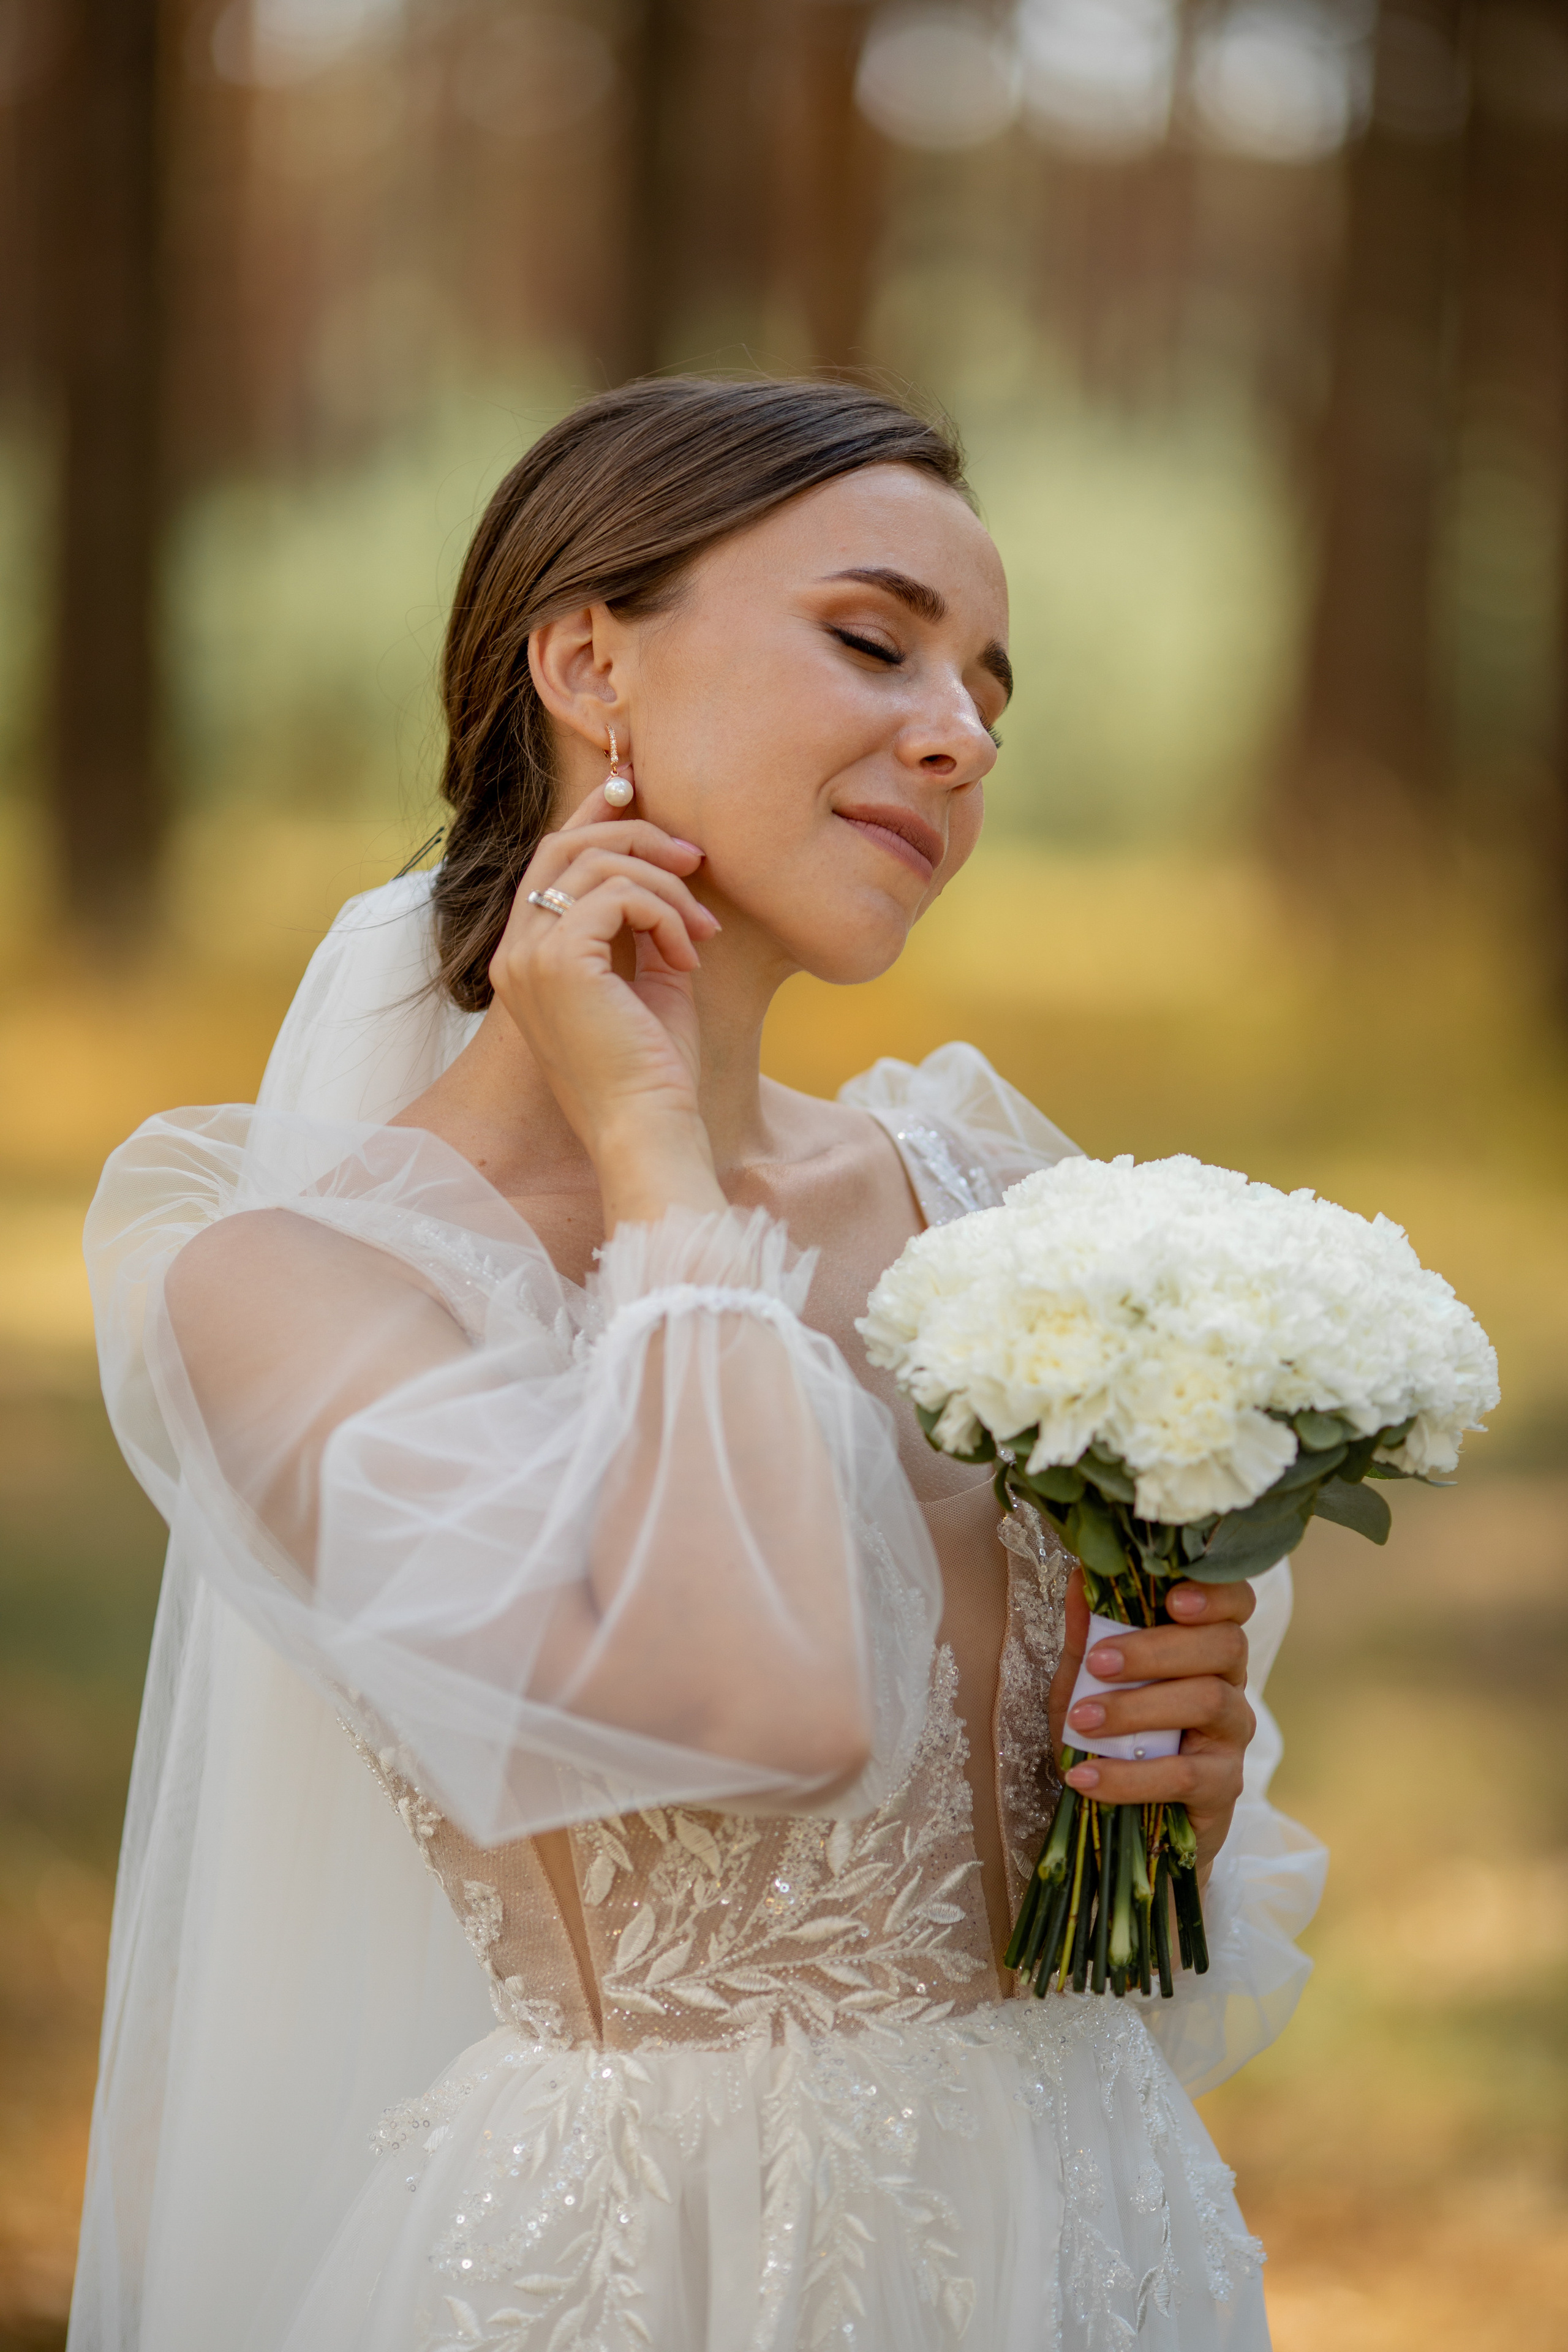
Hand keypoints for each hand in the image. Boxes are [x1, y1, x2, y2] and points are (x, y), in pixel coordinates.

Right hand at [488, 783, 725, 1222]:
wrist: (648, 1131)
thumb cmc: (655, 1072)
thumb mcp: (651, 982)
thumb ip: (643, 925)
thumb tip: (665, 868)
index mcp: (527, 959)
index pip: (550, 862)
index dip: (591, 815)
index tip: (636, 789)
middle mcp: (514, 953)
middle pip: (564, 846)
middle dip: (634, 833)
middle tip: (695, 855)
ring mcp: (527, 958)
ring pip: (596, 865)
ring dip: (665, 883)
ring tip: (703, 927)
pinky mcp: (558, 963)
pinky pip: (617, 896)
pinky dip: (664, 913)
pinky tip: (687, 954)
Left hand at [1047, 1569, 1255, 1881]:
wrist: (1121, 1825)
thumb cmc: (1110, 1739)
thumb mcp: (1084, 1684)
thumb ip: (1086, 1634)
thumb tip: (1081, 1575)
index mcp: (1204, 1649)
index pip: (1235, 1606)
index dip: (1215, 1594)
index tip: (1171, 1598)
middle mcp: (1230, 1686)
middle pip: (1224, 1646)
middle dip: (1157, 1649)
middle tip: (1098, 1664)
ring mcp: (1231, 1739)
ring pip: (1210, 1702)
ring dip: (1139, 1708)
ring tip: (1084, 1721)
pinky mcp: (1222, 1790)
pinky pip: (1186, 1775)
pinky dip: (1129, 1776)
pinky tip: (1086, 1777)